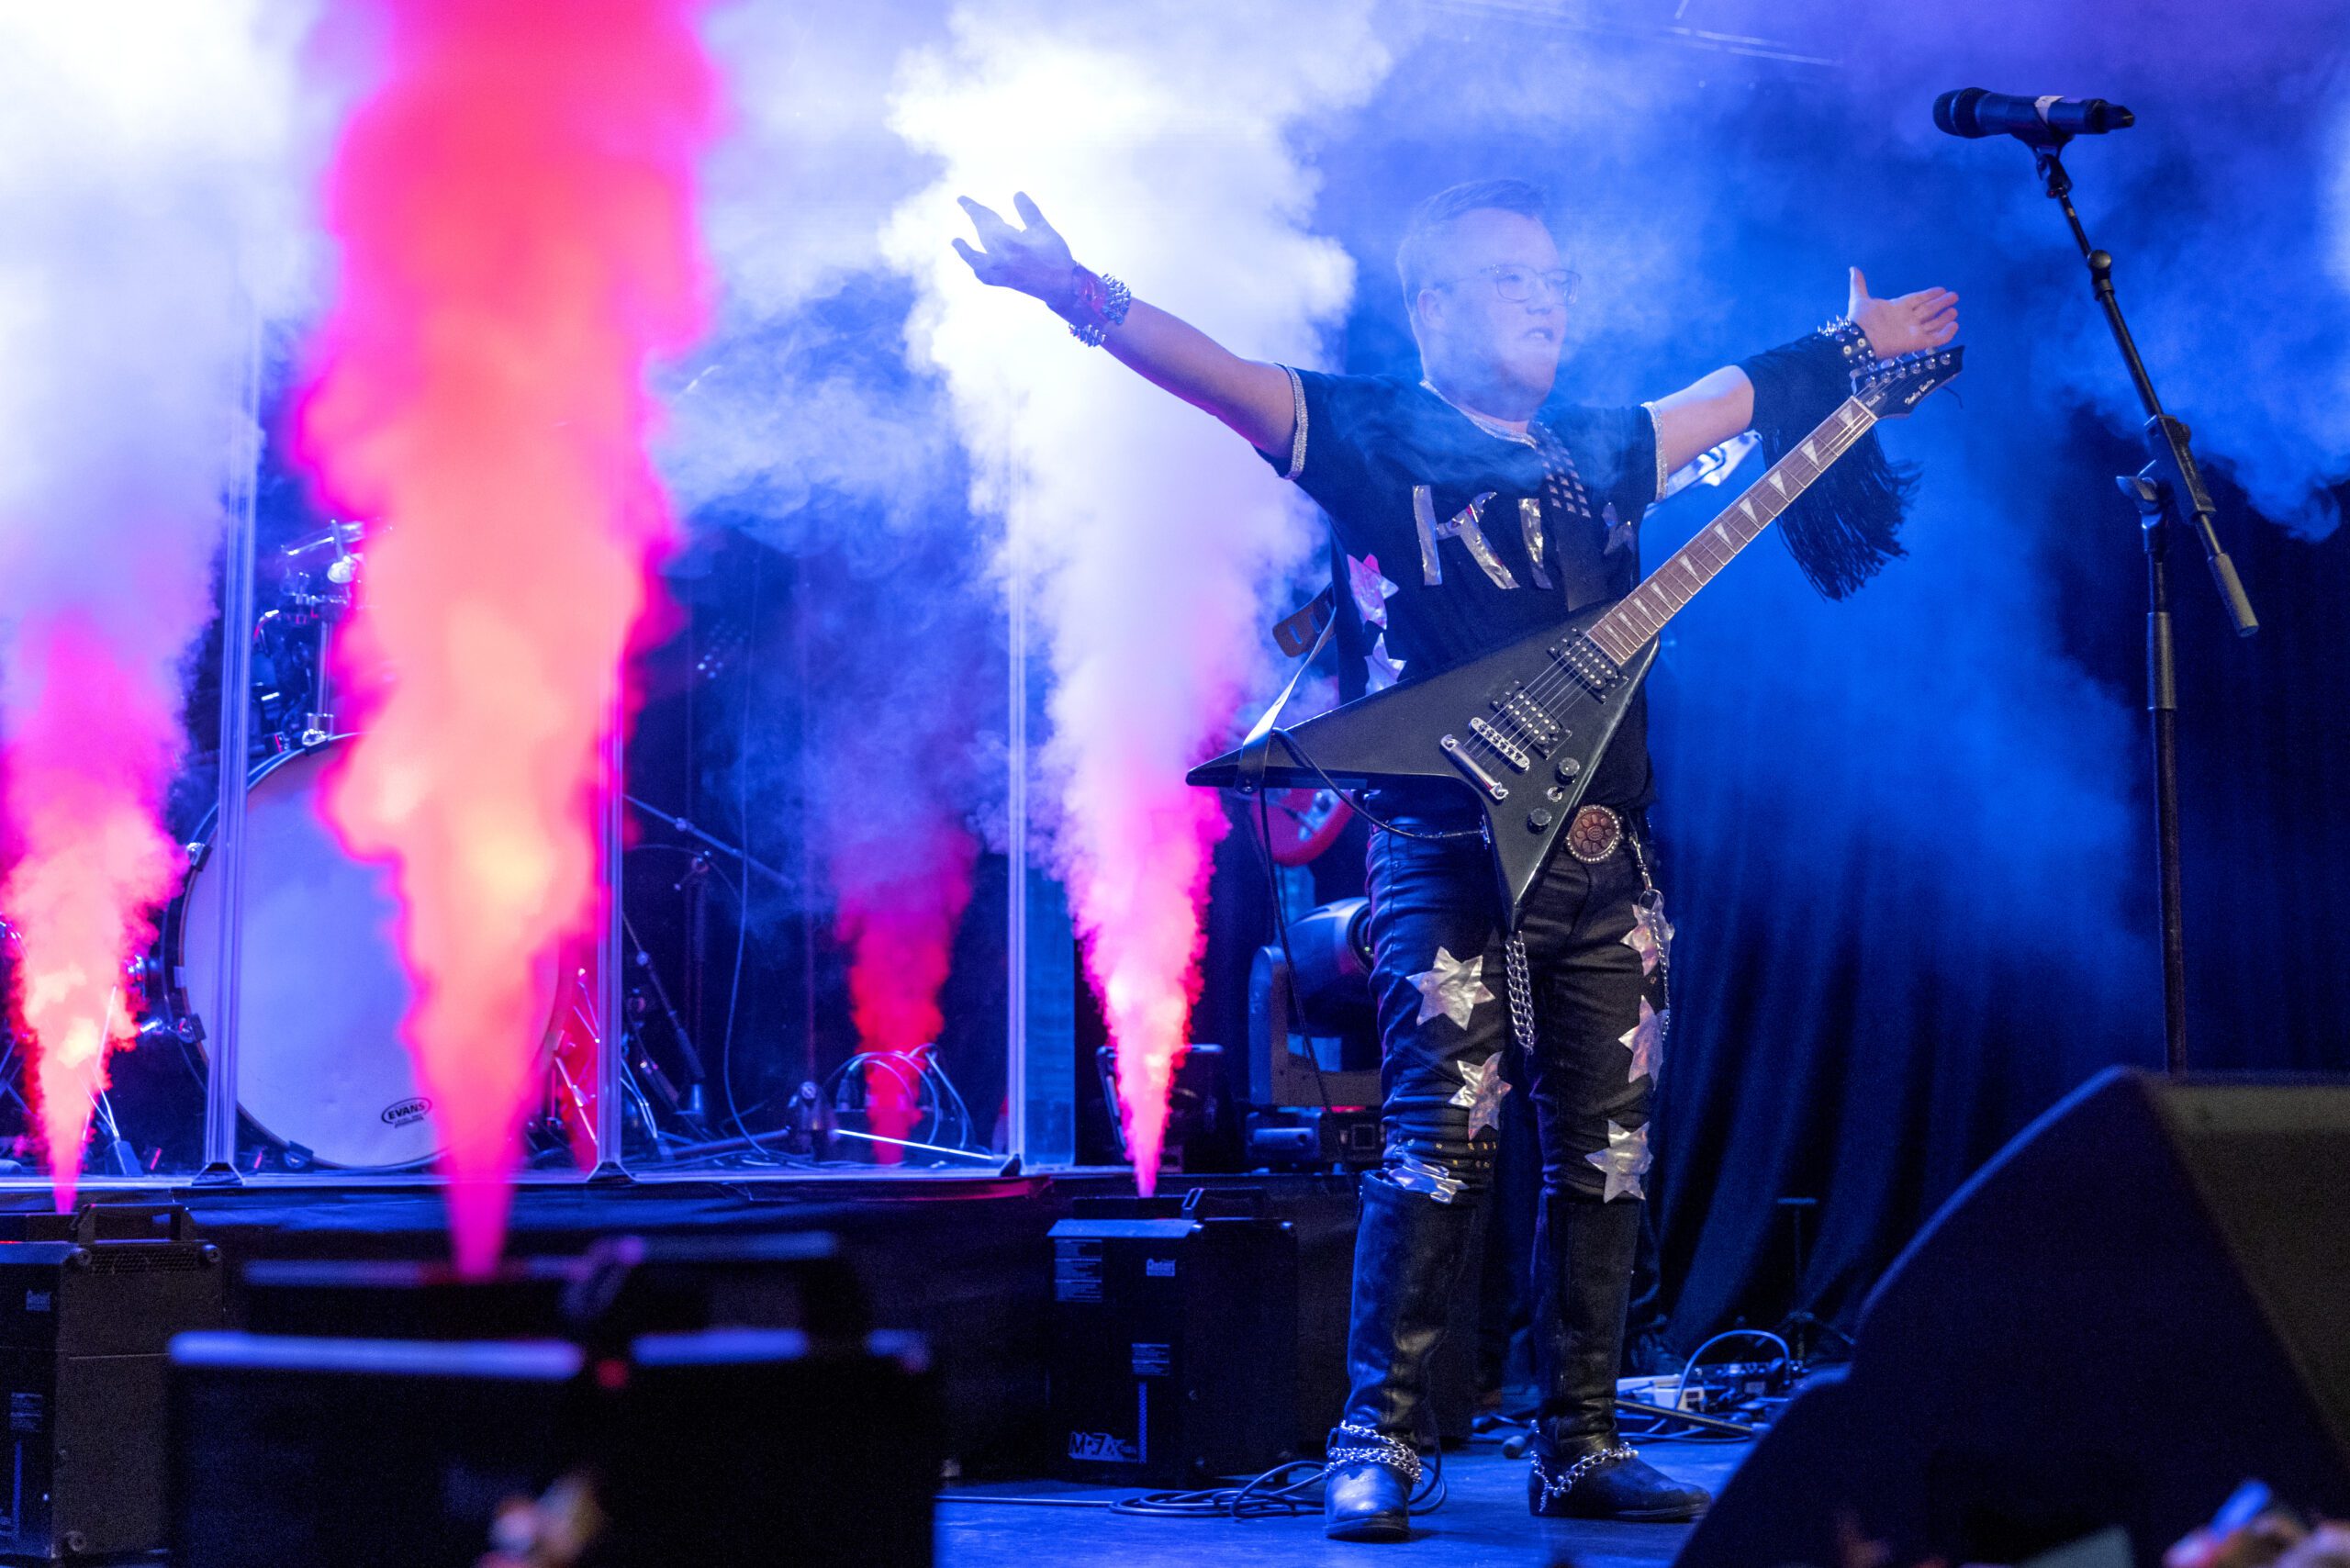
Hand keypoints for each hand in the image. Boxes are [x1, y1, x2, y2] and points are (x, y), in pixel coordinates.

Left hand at [954, 192, 1079, 311]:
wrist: (1062, 286)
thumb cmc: (1055, 256)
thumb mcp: (1044, 230)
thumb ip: (1029, 212)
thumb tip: (1017, 194)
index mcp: (1008, 241)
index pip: (986, 220)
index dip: (973, 208)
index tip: (962, 199)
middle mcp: (999, 256)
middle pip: (982, 233)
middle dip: (975, 217)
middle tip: (964, 203)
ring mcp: (999, 271)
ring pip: (976, 256)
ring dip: (966, 249)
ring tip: (956, 241)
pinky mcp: (1003, 282)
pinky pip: (984, 276)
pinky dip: (977, 269)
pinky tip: (974, 265)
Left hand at [1847, 267, 1958, 358]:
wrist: (1858, 339)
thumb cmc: (1859, 320)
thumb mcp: (1859, 298)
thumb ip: (1858, 284)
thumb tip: (1853, 268)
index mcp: (1896, 308)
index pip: (1917, 299)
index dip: (1929, 294)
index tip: (1941, 289)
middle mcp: (1906, 319)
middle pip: (1928, 310)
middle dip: (1940, 304)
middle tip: (1954, 296)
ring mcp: (1912, 331)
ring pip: (1933, 324)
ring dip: (1944, 318)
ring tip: (1954, 311)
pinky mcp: (1917, 342)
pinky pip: (1936, 339)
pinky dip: (1946, 333)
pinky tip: (1955, 325)